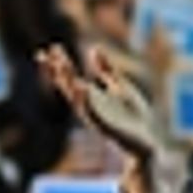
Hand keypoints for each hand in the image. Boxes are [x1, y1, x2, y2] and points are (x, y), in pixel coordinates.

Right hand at [36, 43, 156, 181]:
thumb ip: (106, 69)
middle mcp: (89, 107)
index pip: (71, 78)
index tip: (51, 48)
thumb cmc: (133, 117)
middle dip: (59, 70)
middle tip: (46, 54)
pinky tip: (82, 86)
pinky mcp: (107, 128)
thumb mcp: (119, 86)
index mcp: (91, 97)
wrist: (146, 144)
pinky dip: (86, 101)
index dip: (61, 63)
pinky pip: (93, 113)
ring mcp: (96, 117)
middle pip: (69, 86)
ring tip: (59, 65)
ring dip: (67, 82)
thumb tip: (93, 49)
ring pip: (77, 98)